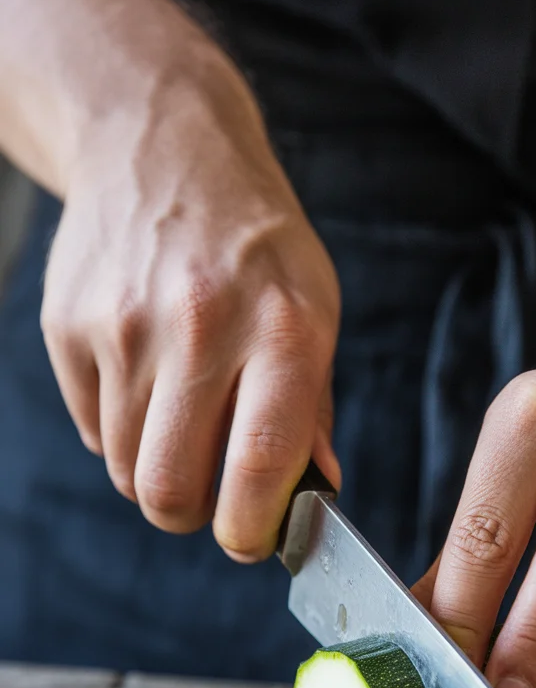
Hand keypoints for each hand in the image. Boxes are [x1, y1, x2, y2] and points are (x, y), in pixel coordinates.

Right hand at [41, 47, 339, 559]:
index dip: (251, 528)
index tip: (251, 541)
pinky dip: (119, 427)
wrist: (161, 146)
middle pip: (168, 489)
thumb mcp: (314, 307)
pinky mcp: (67, 326)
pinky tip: (145, 374)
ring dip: (154, 465)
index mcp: (282, 329)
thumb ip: (312, 408)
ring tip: (181, 413)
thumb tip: (315, 496)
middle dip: (188, 514)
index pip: (259, 463)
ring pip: (125, 468)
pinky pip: (91, 429)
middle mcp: (199, 327)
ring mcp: (122, 326)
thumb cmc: (254, 246)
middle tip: (209, 496)